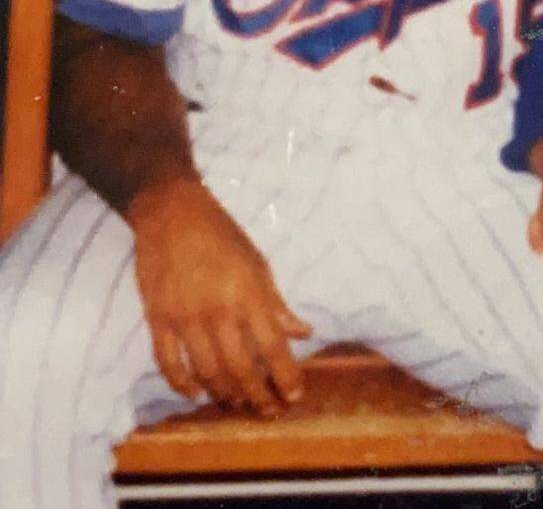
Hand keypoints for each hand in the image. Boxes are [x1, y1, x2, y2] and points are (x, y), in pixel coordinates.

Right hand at [128, 177, 311, 415]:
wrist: (172, 213)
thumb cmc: (222, 235)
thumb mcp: (258, 263)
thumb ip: (277, 303)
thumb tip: (303, 332)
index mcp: (248, 293)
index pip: (273, 346)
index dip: (286, 376)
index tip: (295, 396)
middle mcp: (217, 310)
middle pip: (240, 368)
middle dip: (258, 396)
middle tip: (269, 411)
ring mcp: (184, 317)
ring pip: (206, 372)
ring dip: (225, 394)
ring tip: (239, 404)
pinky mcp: (157, 319)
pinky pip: (168, 363)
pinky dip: (182, 385)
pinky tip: (198, 395)